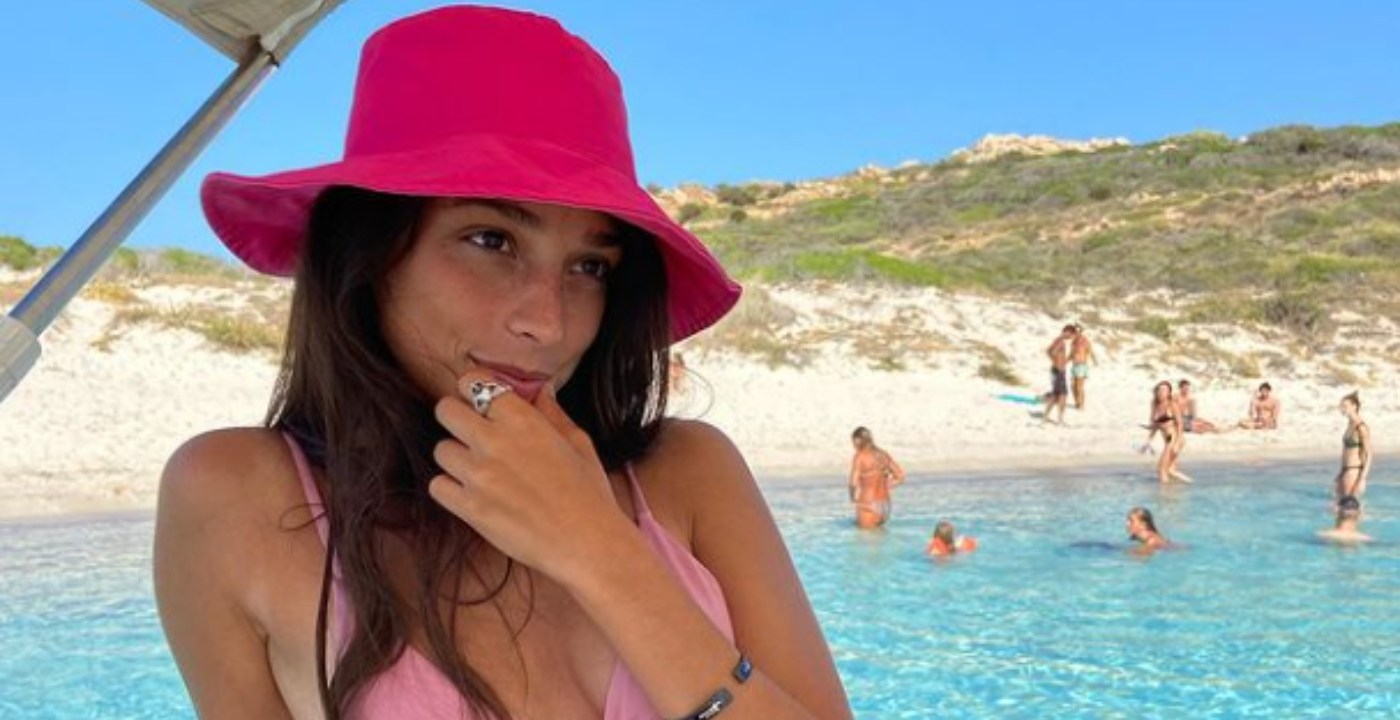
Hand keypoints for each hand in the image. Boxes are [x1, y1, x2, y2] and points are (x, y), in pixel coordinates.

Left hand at [427, 372, 629, 582]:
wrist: (587, 543)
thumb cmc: (589, 494)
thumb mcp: (579, 443)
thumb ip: (553, 413)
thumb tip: (541, 390)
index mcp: (523, 420)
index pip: (474, 382)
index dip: (473, 388)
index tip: (480, 401)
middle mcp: (495, 442)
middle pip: (445, 410)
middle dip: (456, 416)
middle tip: (470, 431)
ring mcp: (478, 475)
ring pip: (440, 450)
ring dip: (455, 456)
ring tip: (477, 469)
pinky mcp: (469, 507)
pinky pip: (437, 486)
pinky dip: (450, 489)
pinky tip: (470, 493)